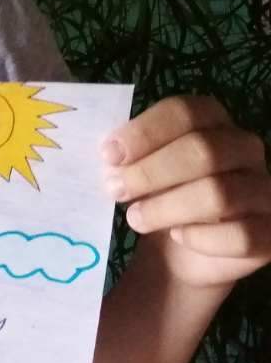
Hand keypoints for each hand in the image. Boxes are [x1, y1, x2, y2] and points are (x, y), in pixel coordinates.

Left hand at [103, 95, 270, 288]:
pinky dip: (201, 238)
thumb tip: (108, 154)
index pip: (184, 112)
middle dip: (150, 172)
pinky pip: (240, 235)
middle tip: (115, 189)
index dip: (145, 132)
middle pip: (202, 151)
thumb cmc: (158, 194)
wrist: (181, 250)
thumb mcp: (139, 168)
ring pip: (219, 194)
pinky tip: (177, 237)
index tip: (109, 155)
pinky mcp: (270, 232)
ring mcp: (264, 189)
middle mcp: (245, 148)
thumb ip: (127, 155)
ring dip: (167, 207)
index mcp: (212, 120)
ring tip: (135, 219)